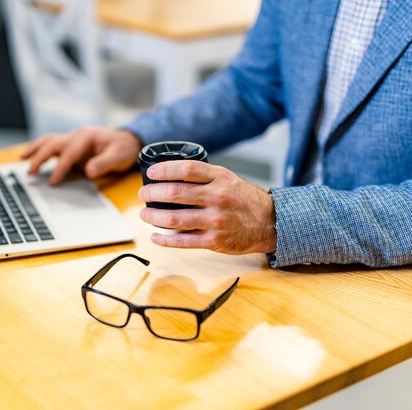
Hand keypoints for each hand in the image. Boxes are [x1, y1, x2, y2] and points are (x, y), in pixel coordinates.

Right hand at [20, 127, 142, 184]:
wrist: (128, 140)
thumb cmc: (124, 147)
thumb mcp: (119, 156)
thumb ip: (104, 162)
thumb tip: (89, 170)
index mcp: (87, 136)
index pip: (69, 153)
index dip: (60, 168)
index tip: (53, 181)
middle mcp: (77, 135)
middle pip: (53, 144)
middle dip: (40, 157)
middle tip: (30, 172)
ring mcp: (73, 139)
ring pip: (49, 141)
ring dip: (35, 149)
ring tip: (22, 158)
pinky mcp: (71, 146)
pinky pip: (52, 146)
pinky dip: (40, 149)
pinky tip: (30, 156)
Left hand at [138, 161, 276, 254]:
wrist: (268, 222)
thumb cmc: (242, 199)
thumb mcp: (226, 178)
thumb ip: (202, 176)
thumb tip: (169, 175)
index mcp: (219, 178)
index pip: (186, 169)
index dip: (164, 170)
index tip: (150, 173)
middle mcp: (217, 197)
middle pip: (175, 193)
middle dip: (152, 193)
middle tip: (143, 194)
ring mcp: (215, 220)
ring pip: (175, 219)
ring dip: (153, 216)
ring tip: (144, 214)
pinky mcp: (214, 240)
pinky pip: (183, 241)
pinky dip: (165, 239)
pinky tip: (154, 236)